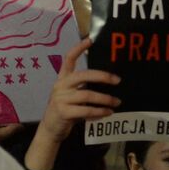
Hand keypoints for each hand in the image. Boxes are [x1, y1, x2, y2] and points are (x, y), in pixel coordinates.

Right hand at [24, 39, 120, 169]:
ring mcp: (61, 99)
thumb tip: (107, 81)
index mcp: (62, 79)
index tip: (90, 40)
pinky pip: (86, 110)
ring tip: (117, 102)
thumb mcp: (71, 95)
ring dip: (105, 99)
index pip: (68, 59)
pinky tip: (108, 113)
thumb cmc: (65, 110)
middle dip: (102, 77)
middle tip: (117, 80)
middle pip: (83, 76)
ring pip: (87, 95)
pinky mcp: (63, 112)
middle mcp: (60, 86)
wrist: (51, 129)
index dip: (78, 49)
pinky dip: (99, 112)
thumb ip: (83, 87)